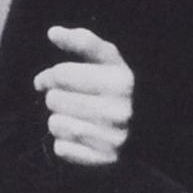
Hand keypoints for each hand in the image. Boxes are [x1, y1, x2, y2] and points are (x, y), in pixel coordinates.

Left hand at [35, 25, 135, 170]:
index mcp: (121, 80)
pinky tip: (78, 137)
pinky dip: (63, 143)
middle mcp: (119, 109)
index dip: (48, 76)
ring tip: (73, 118)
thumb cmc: (118, 89)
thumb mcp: (109, 60)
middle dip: (54, 98)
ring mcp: (113, 137)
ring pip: (55, 124)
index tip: (45, 81)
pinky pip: (61, 148)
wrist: (147, 131)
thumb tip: (52, 32)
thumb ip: (83, 42)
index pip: (61, 74)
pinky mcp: (104, 160)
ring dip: (57, 120)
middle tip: (65, 101)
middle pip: (55, 99)